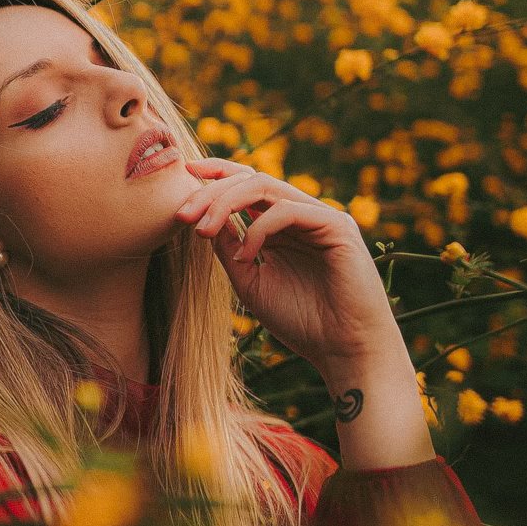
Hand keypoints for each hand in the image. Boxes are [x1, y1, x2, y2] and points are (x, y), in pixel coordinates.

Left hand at [175, 158, 404, 379]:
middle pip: (250, 180)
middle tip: (182, 214)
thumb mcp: (250, 282)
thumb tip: (203, 218)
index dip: (217, 174)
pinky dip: (259, 228)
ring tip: (202, 229)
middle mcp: (301, 214)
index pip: (247, 185)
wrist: (344, 352)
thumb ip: (229, 249)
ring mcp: (321, 216)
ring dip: (226, 203)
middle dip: (211, 192)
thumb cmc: (302, 322)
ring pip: (265, 186)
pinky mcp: (337, 226)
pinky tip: (246, 255)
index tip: (185, 174)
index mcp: (282, 225)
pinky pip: (287, 211)